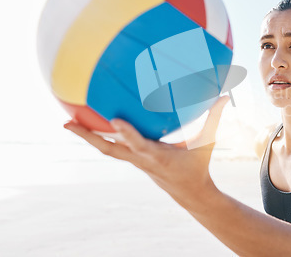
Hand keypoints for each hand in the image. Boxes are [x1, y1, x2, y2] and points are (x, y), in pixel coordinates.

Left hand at [64, 96, 230, 205]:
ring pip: (107, 149)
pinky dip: (101, 139)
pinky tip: (92, 128)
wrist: (190, 193)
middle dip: (88, 137)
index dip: (127, 134)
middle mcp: (142, 159)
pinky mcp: (135, 160)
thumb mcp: (207, 143)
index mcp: (158, 156)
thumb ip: (214, 118)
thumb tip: (225, 96)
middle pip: (110, 149)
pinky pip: (114, 149)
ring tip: (68, 124)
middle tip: (66, 124)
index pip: (139, 144)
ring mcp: (136, 161)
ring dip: (88, 137)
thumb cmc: (197, 167)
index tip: (114, 120)